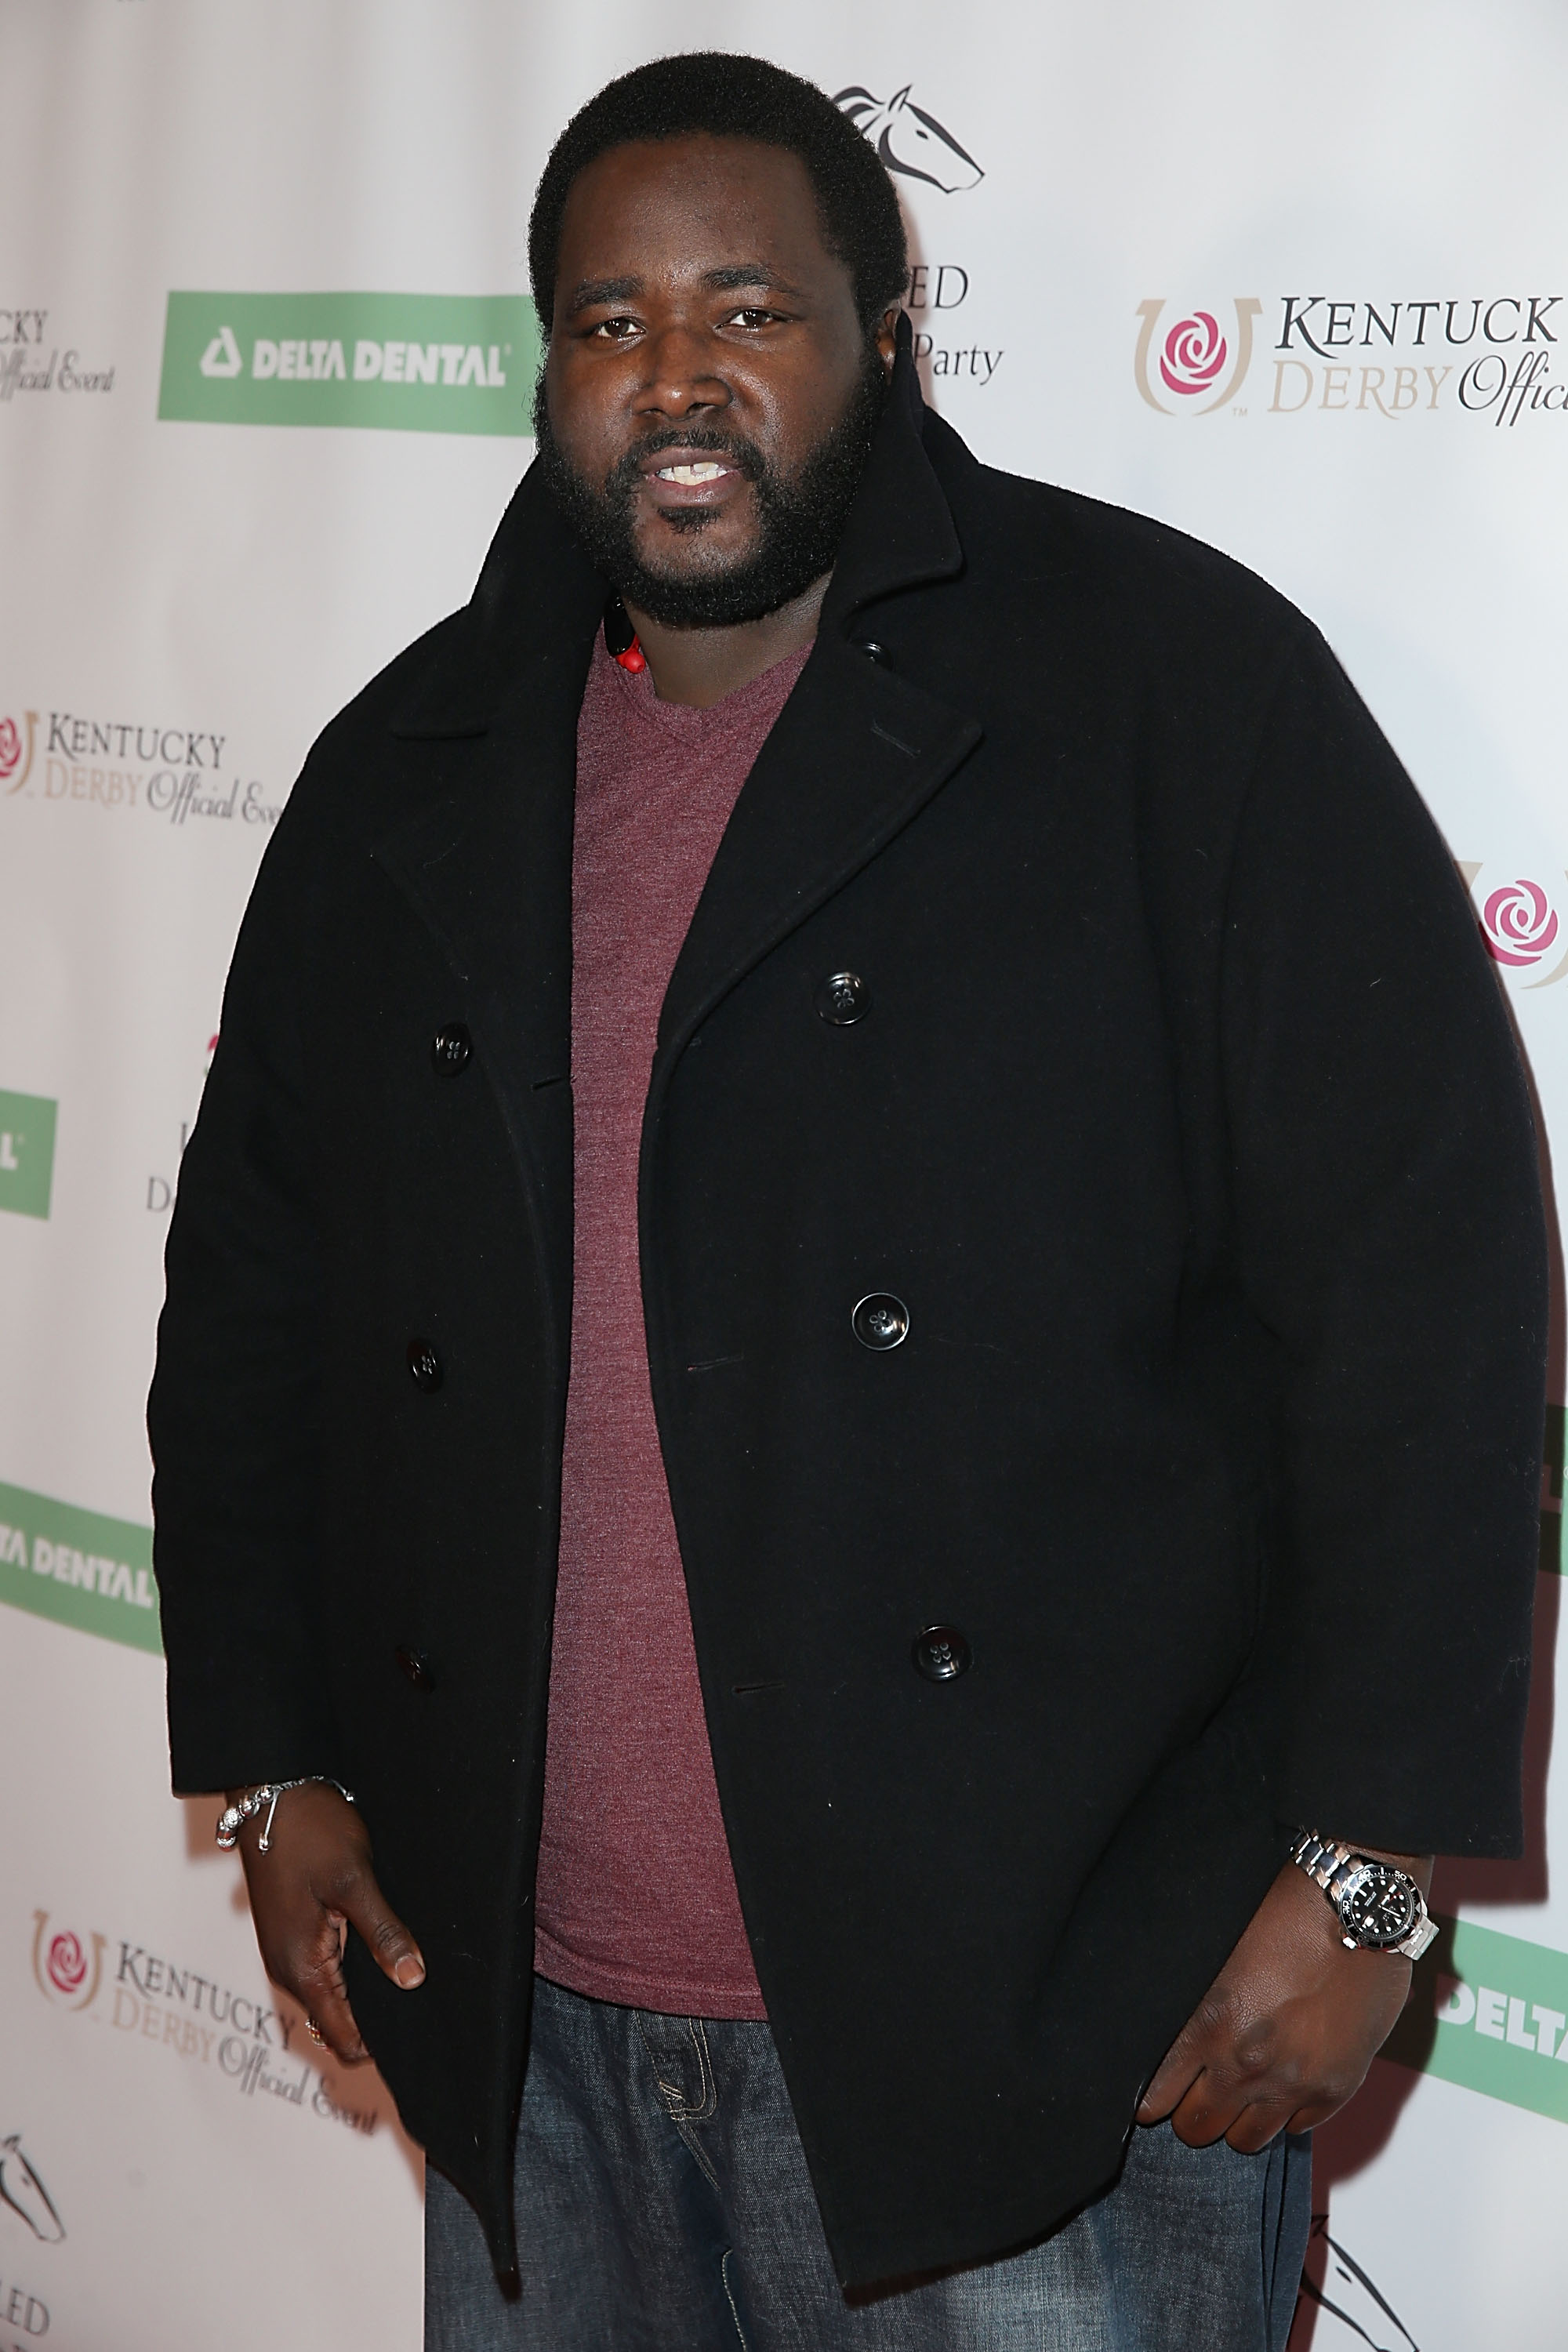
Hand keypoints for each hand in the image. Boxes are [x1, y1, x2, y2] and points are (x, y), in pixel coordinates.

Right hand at [227, 1780, 424, 2064]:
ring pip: (332, 1997)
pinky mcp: (290, 1933)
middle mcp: (288, 1970)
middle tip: (424, 1998)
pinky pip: (324, 1971)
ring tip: (408, 1972)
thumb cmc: (309, 1831)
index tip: (419, 2033)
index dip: (380, 2046)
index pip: (343, 2038)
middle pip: (338, 2022)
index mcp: (301, 1967)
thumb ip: (383, 1933)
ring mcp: (286, 1953)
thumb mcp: (355, 1880)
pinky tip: (380, 1950)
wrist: (270, 1793)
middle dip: (377, 2020)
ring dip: (365, 1993)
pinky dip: (351, 1972)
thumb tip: (412, 1980)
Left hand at [1136, 1848, 1431, 2150]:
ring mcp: (1294, 2083)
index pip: (1156, 2098)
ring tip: (1242, 2088)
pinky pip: (1296, 2128)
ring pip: (1245, 2140)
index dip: (1154, 2096)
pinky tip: (1284, 2081)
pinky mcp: (1335, 2089)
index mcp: (1209, 2025)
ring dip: (1239, 2117)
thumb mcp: (1219, 1948)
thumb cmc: (1286, 1912)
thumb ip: (1195, 2003)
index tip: (1156, 2092)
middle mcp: (1247, 2064)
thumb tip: (1171, 2034)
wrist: (1360, 1909)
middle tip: (1199, 2088)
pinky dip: (1286, 2112)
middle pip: (1197, 2128)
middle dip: (1192, 2110)